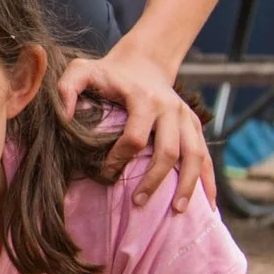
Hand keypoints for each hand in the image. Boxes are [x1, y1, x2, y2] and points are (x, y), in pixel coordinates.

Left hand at [59, 49, 213, 211]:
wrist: (143, 62)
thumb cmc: (108, 73)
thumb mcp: (82, 71)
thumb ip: (67, 88)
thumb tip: (64, 116)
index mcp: (143, 98)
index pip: (135, 137)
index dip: (120, 160)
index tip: (105, 175)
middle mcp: (170, 108)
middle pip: (168, 151)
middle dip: (154, 180)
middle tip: (138, 204)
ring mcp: (186, 117)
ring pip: (195, 155)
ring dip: (188, 185)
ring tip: (177, 211)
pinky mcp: (195, 125)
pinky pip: (207, 155)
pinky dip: (209, 180)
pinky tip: (209, 204)